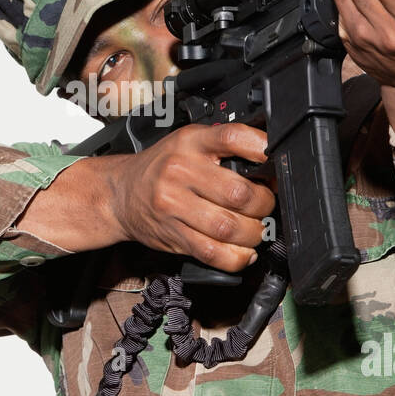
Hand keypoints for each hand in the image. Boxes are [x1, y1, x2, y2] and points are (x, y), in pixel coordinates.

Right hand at [105, 123, 275, 272]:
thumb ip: (223, 147)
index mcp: (190, 142)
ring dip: (253, 234)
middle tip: (264, 205)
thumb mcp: (188, 142)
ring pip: (229, 227)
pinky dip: (236, 257)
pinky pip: (213, 253)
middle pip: (239, 193)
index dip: (262, 150)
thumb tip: (269, 163)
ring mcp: (174, 205)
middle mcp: (180, 171)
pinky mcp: (173, 235)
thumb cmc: (161, 167)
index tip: (275, 163)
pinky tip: (242, 251)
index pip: (232, 138)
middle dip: (263, 204)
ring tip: (254, 229)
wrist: (120, 193)